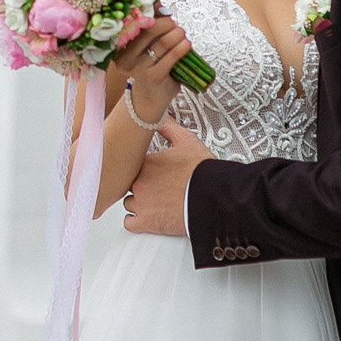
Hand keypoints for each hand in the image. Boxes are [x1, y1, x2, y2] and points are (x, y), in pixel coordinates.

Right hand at [113, 19, 191, 126]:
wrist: (149, 100)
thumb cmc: (150, 70)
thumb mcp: (146, 49)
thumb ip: (151, 30)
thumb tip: (160, 6)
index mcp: (122, 47)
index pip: (135, 24)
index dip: (150, 15)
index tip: (163, 12)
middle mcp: (127, 57)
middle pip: (148, 31)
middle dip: (165, 24)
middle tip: (174, 24)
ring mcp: (139, 68)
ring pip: (161, 44)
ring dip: (176, 35)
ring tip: (182, 33)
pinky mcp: (153, 77)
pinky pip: (170, 58)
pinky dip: (180, 49)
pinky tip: (186, 45)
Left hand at [123, 119, 208, 235]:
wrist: (212, 198)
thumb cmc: (202, 172)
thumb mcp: (187, 141)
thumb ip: (168, 127)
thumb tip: (158, 117)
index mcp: (145, 163)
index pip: (130, 163)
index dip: (141, 167)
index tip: (151, 170)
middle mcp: (139, 183)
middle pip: (129, 183)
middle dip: (140, 184)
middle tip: (156, 185)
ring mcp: (141, 204)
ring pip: (128, 202)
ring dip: (138, 202)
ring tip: (155, 200)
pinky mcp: (146, 223)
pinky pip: (129, 223)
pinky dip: (136, 221)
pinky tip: (147, 216)